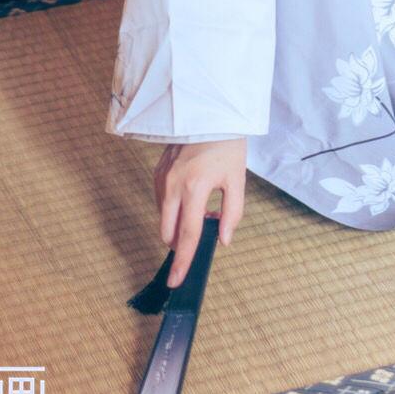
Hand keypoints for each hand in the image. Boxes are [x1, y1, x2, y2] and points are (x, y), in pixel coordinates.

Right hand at [155, 137, 246, 286]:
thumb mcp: (237, 179)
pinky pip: (160, 201)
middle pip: (168, 232)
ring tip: (200, 213)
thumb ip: (232, 213)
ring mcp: (162, 178)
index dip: (183, 261)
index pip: (187, 235)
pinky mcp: (158, 171)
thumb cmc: (227, 144)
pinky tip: (189, 201)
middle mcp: (173, 185)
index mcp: (195, 188)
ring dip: (176, 227)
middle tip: (197, 241)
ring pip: (162, 218)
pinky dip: (172, 210)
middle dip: (179, 245)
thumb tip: (223, 240)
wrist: (210, 112)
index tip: (177, 281)